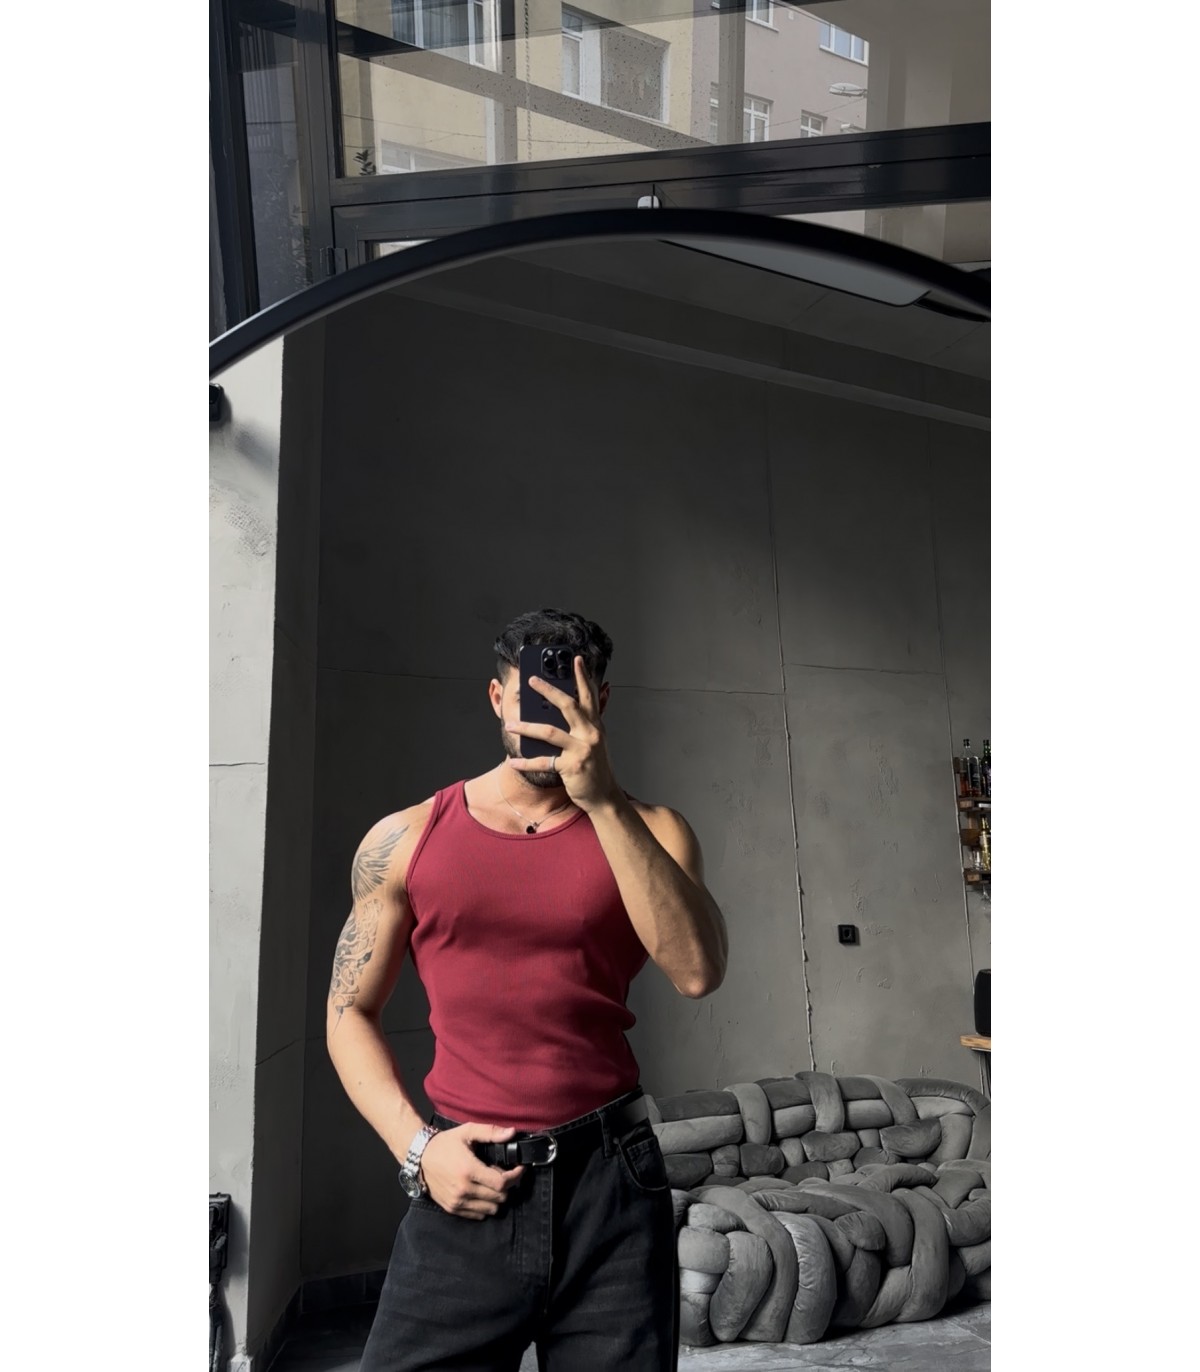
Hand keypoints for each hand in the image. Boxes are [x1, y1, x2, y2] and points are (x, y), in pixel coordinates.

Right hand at [418, 1122, 524, 1219]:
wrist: (419, 1157)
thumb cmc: (445, 1143)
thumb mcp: (467, 1131)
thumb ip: (491, 1132)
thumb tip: (512, 1133)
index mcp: (469, 1170)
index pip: (502, 1183)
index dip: (516, 1176)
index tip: (520, 1168)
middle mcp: (463, 1190)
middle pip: (499, 1197)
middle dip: (507, 1185)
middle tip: (503, 1173)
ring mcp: (457, 1202)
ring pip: (491, 1209)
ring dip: (496, 1197)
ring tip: (491, 1182)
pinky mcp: (452, 1208)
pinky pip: (478, 1215)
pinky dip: (485, 1206)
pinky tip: (481, 1191)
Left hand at [505, 656, 620, 812]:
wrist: (604, 797)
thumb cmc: (595, 768)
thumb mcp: (593, 742)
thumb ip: (581, 725)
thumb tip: (555, 711)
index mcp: (595, 725)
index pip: (589, 695)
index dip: (583, 676)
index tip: (575, 659)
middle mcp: (591, 733)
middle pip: (568, 705)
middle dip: (548, 690)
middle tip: (532, 680)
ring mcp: (582, 749)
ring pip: (550, 732)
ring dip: (527, 727)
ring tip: (511, 723)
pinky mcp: (572, 766)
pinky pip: (544, 761)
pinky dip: (526, 762)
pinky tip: (513, 761)